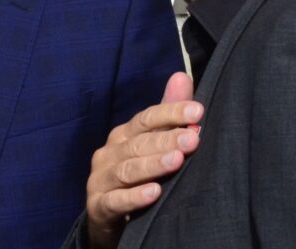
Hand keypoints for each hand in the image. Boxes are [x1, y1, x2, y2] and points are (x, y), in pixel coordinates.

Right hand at [85, 72, 202, 248]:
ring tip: (176, 161)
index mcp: (123, 135)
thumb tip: (182, 76)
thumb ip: (167, 115)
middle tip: (192, 139)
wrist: (107, 219)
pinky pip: (115, 200)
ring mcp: (100, 179)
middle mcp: (109, 153)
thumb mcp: (151, 145)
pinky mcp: (98, 207)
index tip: (198, 112)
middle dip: (166, 140)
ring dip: (152, 165)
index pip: (146, 119)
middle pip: (138, 143)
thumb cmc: (137, 176)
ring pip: (127, 169)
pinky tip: (154, 194)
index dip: (170, 113)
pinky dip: (134, 197)